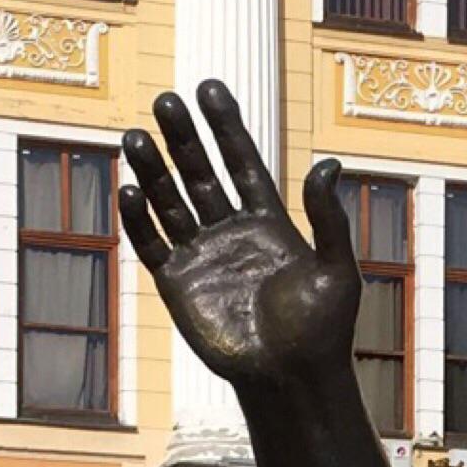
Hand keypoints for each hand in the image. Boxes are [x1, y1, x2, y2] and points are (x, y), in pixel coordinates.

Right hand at [118, 81, 360, 388]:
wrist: (293, 378)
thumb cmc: (324, 330)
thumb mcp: (338, 269)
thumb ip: (328, 218)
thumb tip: (327, 165)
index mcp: (269, 223)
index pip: (242, 162)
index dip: (225, 127)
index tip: (209, 88)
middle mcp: (231, 233)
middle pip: (200, 174)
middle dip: (183, 138)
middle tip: (165, 99)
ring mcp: (202, 256)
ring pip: (170, 202)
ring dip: (152, 169)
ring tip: (136, 134)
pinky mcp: (177, 284)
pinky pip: (151, 244)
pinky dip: (138, 219)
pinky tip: (128, 189)